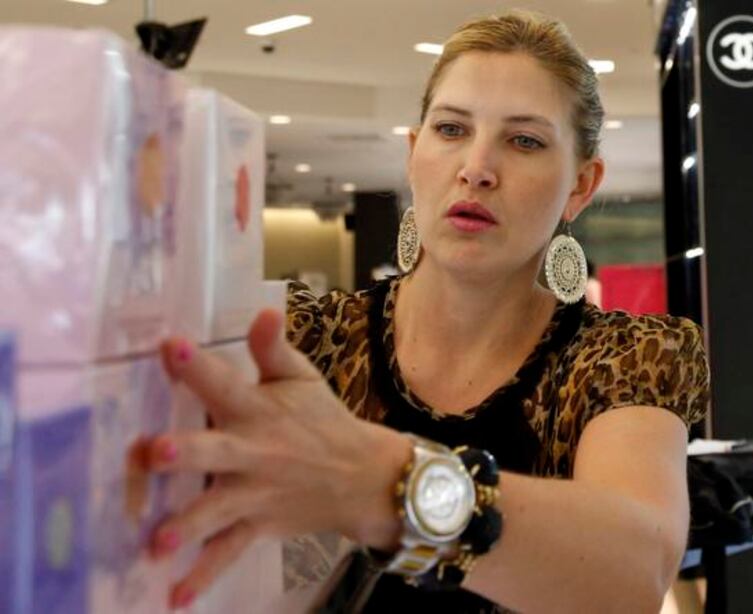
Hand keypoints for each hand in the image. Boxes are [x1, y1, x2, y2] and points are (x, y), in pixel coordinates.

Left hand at [147, 309, 408, 607]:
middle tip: (153, 452)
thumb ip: (274, 349)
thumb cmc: (322, 420)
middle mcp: (251, 452)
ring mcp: (254, 493)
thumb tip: (263, 310)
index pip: (225, 382)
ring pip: (216, 510)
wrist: (362, 477)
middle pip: (213, 451)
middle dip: (185, 451)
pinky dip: (205, 576)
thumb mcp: (303, 379)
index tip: (170, 346)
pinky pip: (229, 552)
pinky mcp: (258, 525)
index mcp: (257, 410)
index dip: (198, 364)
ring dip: (188, 524)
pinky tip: (176, 598)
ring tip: (157, 542)